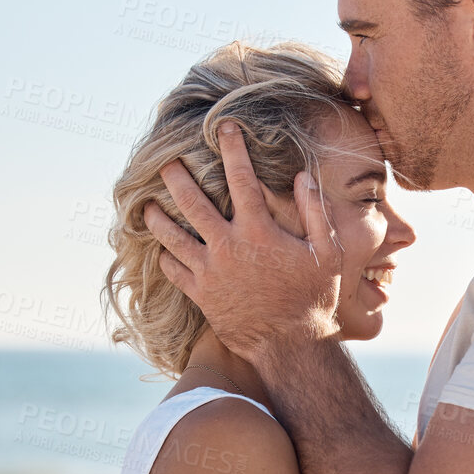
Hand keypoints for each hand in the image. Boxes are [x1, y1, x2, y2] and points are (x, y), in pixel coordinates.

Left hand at [142, 120, 342, 364]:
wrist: (288, 347)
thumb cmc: (313, 300)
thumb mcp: (327, 254)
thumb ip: (315, 213)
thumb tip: (302, 176)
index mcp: (258, 231)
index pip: (242, 178)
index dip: (232, 149)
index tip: (224, 127)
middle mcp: (228, 247)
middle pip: (192, 202)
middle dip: (177, 177)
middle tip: (166, 161)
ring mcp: (210, 271)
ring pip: (172, 236)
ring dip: (157, 218)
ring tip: (146, 205)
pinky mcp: (200, 295)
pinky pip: (173, 271)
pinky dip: (165, 257)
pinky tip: (160, 249)